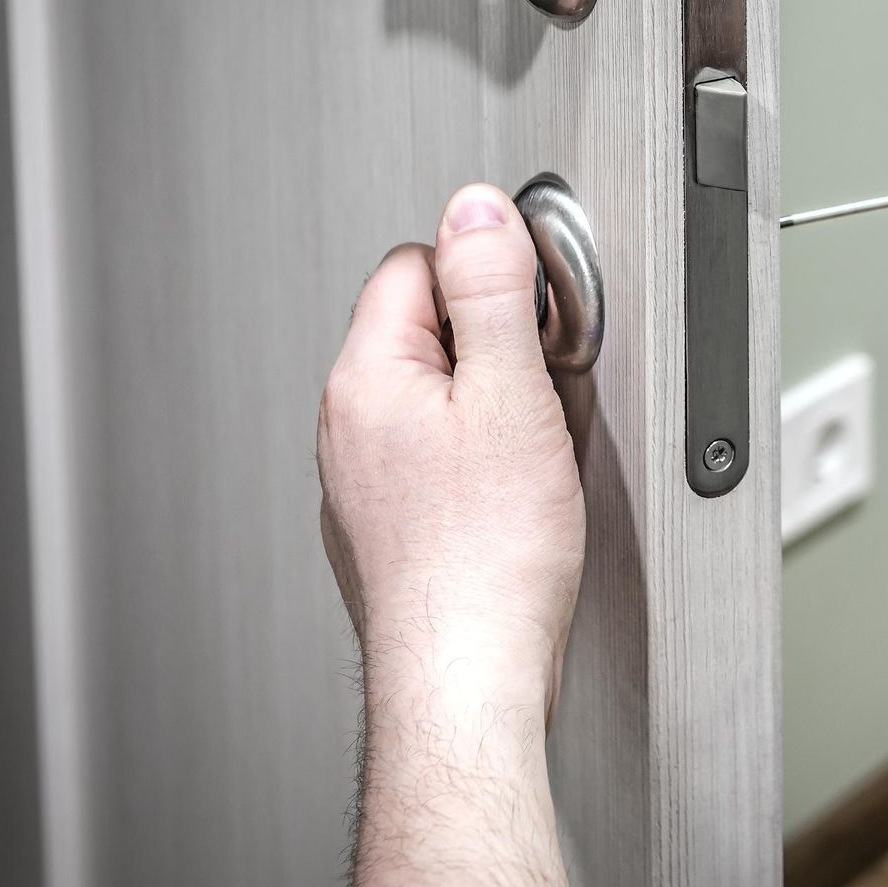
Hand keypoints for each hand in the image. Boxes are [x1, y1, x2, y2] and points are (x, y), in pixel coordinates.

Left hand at [317, 182, 583, 714]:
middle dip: (494, 346)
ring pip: (431, 399)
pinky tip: (512, 502)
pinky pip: (432, 459)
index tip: (535, 317)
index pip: (416, 262)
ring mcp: (358, 482)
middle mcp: (346, 425)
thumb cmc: (488, 557)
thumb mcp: (511, 392)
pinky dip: (477, 465)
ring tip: (532, 455)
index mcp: (365, 376)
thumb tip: (476, 207)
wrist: (466, 679)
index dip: (488, 276)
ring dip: (489, 408)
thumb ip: (493, 288)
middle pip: (423, 329)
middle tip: (541, 395)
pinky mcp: (384, 529)